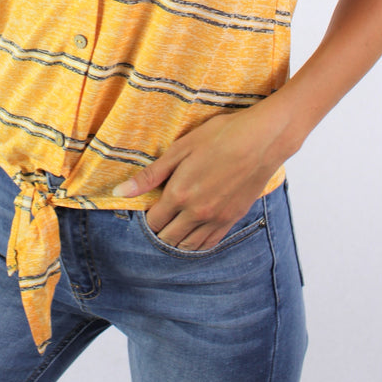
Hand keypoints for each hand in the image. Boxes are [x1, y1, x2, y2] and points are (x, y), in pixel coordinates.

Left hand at [113, 107, 283, 250]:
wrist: (261, 140)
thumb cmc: (220, 136)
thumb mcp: (180, 149)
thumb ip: (150, 175)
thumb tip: (120, 192)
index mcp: (179, 194)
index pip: (153, 221)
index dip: (147, 216)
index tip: (149, 206)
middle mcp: (196, 213)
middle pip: (168, 238)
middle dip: (160, 230)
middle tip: (160, 216)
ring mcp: (217, 219)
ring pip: (188, 245)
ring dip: (177, 240)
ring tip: (174, 226)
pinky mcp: (233, 219)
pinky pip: (210, 243)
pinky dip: (197, 243)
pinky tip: (193, 234)